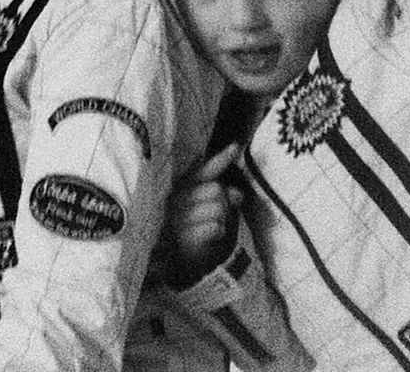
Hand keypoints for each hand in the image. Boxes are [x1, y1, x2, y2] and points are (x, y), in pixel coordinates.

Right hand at [167, 144, 243, 285]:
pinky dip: (219, 231)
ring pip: (219, 207)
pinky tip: (210, 235)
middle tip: (216, 214)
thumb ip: (218, 194)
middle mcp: (177, 198)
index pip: (205, 170)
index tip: (236, 146)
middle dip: (223, 202)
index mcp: (181, 186)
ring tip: (211, 226)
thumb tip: (236, 193)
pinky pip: (216, 226)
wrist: (172, 263)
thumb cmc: (189, 229)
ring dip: (222, 218)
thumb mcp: (202, 208)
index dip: (221, 158)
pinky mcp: (184, 237)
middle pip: (217, 190)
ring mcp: (179, 218)